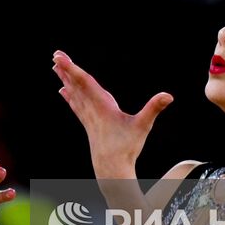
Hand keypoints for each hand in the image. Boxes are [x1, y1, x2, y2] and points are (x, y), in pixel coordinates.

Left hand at [51, 50, 172, 176]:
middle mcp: (92, 109)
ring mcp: (88, 117)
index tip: (60, 58)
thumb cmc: (127, 147)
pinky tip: (63, 91)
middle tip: (55, 55)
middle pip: (77, 85)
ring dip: (66, 79)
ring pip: (74, 94)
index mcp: (102, 106)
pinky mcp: (89, 124)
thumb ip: (153, 108)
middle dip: (66, 70)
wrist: (111, 169)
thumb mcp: (142, 126)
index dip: (72, 69)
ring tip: (55, 67)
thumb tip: (168, 95)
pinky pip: (76, 105)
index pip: (85, 83)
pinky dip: (69, 95)